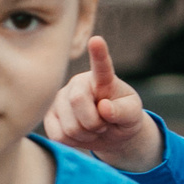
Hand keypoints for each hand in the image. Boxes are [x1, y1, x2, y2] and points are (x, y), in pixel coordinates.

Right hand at [44, 35, 161, 169]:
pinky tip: (81, 134)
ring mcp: (61, 98)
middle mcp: (77, 84)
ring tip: (95, 128)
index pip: (101, 66)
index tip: (97, 41)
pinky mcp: (49, 115)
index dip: (99, 54)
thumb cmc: (123, 117)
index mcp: (102, 79)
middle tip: (105, 124)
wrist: (110, 132)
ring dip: (87, 135)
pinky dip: (74, 142)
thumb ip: (124, 111)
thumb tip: (104, 108)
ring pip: (69, 126)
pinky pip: (59, 136)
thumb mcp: (133, 116)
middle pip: (78, 102)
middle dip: (96, 122)